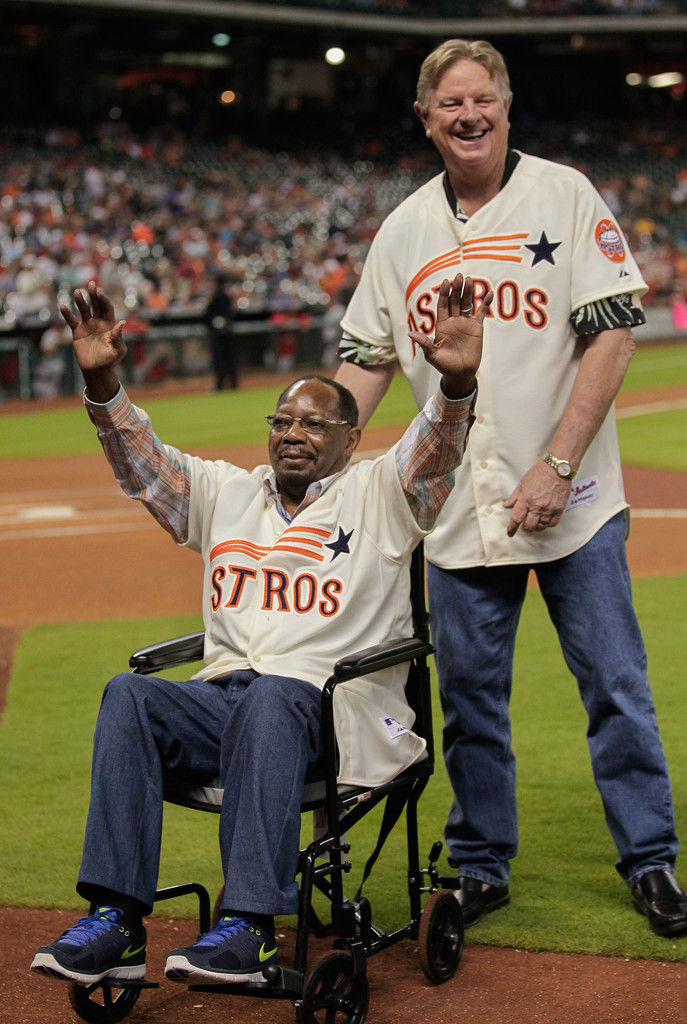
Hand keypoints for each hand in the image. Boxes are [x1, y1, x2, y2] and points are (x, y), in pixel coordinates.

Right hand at [60, 282, 126, 401]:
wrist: (97, 370)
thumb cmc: (110, 360)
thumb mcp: (118, 349)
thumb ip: (118, 336)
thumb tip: (122, 322)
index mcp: (109, 324)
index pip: (107, 308)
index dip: (104, 300)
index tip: (100, 292)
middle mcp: (98, 322)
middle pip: (96, 305)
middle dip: (94, 295)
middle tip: (91, 284)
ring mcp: (87, 326)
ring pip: (83, 310)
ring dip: (80, 301)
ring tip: (77, 291)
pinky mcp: (77, 332)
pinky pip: (71, 321)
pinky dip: (67, 314)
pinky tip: (62, 306)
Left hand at [409, 274, 492, 397]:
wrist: (460, 374)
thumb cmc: (445, 366)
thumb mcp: (432, 355)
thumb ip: (424, 343)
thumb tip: (410, 334)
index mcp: (442, 325)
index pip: (443, 305)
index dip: (444, 294)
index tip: (445, 282)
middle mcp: (453, 321)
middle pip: (455, 301)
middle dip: (457, 289)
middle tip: (459, 276)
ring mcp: (465, 324)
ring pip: (467, 304)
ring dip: (468, 292)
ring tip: (470, 280)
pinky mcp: (477, 328)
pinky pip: (481, 313)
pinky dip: (485, 304)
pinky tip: (488, 294)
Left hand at [504, 461, 570, 536]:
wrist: (558, 468)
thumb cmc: (540, 473)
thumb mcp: (522, 483)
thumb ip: (514, 497)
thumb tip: (507, 505)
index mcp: (526, 499)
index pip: (516, 518)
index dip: (512, 528)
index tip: (510, 533)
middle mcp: (537, 506)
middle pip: (529, 526)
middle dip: (525, 528)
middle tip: (524, 526)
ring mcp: (549, 508)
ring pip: (541, 526)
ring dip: (536, 527)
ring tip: (535, 523)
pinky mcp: (559, 509)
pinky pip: (552, 523)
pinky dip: (547, 524)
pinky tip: (545, 521)